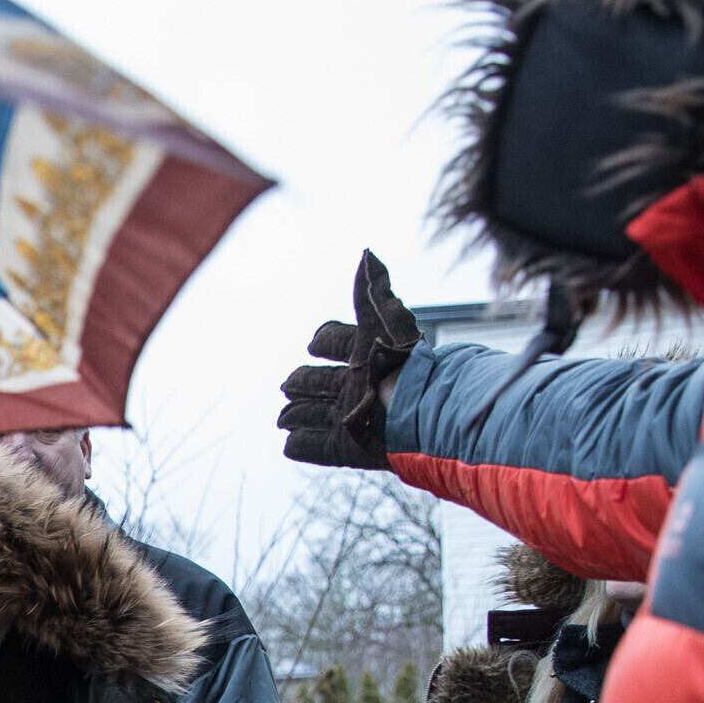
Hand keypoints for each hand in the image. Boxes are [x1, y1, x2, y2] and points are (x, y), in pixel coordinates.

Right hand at [277, 249, 419, 468]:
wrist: (420, 412)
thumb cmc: (403, 363)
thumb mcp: (386, 319)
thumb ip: (373, 290)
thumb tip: (367, 253)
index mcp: (365, 356)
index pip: (337, 344)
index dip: (325, 341)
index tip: (316, 344)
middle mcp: (356, 387)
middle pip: (322, 383)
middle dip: (303, 382)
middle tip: (288, 384)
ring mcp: (350, 419)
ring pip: (316, 415)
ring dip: (299, 415)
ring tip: (283, 417)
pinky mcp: (346, 449)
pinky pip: (317, 448)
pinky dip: (301, 445)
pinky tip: (289, 444)